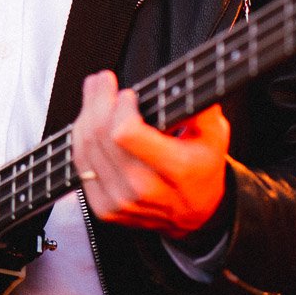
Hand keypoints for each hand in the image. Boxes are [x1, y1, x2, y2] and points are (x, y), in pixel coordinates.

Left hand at [71, 70, 229, 237]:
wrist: (193, 214)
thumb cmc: (202, 169)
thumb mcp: (215, 136)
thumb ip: (202, 108)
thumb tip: (185, 83)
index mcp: (176, 169)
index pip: (127, 133)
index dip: (121, 108)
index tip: (129, 95)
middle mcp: (145, 189)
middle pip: (102, 137)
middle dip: (98, 100)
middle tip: (102, 80)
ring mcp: (121, 202)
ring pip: (87, 149)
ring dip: (86, 114)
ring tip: (94, 93)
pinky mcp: (104, 207)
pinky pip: (81, 165)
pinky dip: (81, 139)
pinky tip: (88, 121)